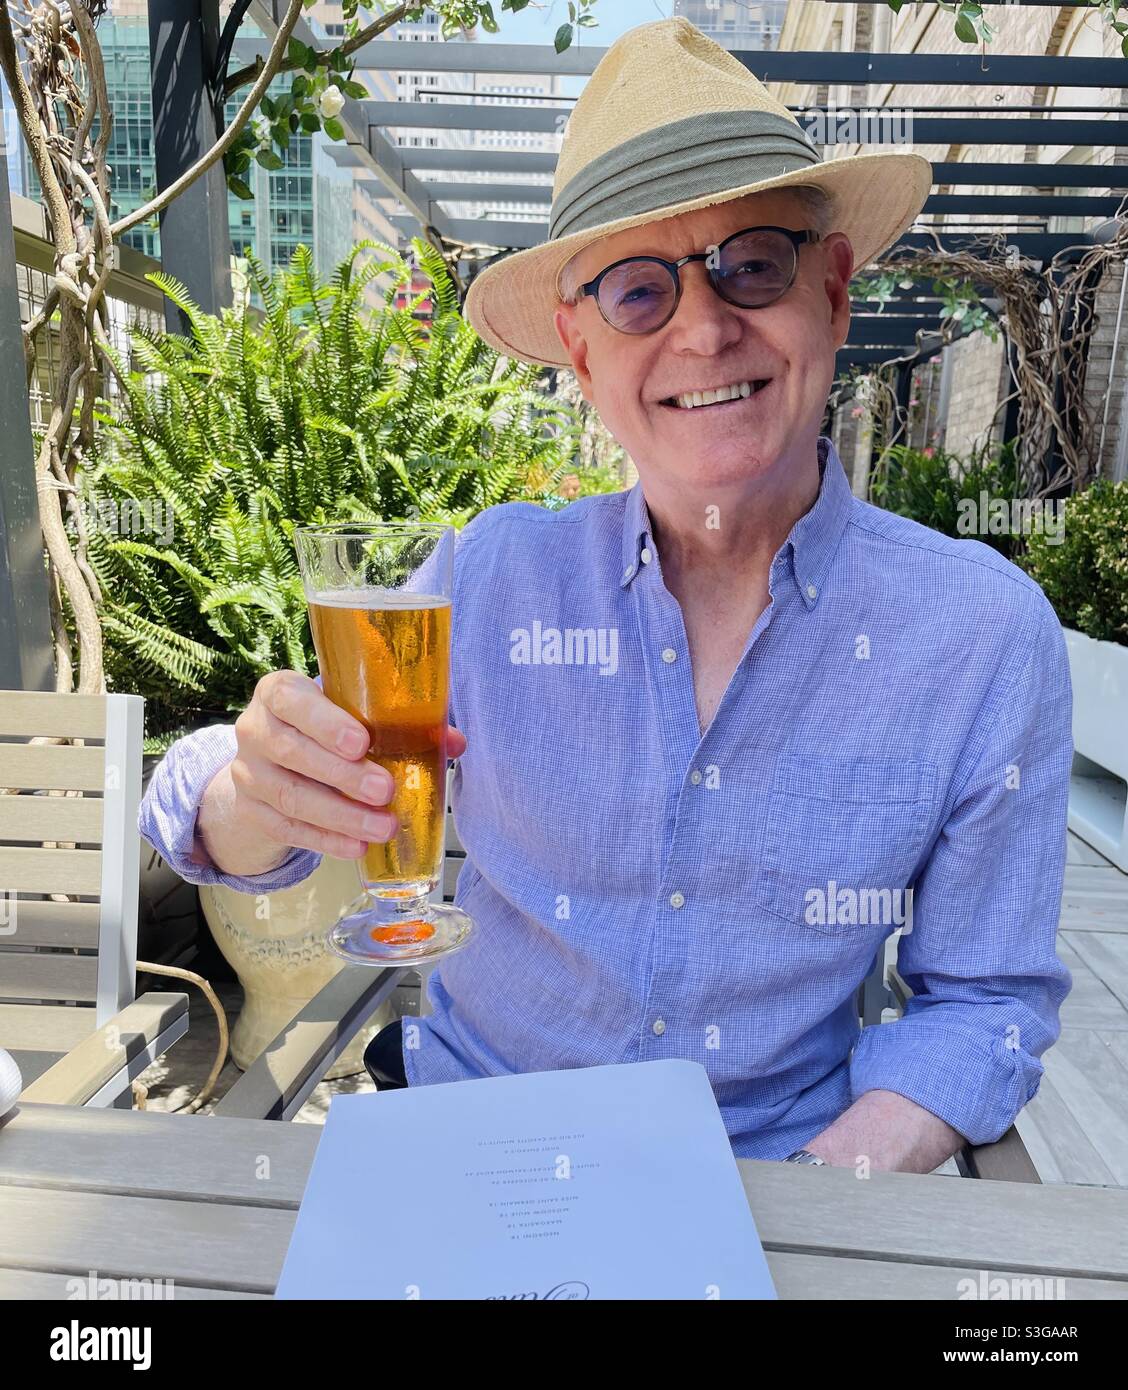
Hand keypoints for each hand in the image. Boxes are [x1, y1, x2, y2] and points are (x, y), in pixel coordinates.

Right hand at [196, 669, 466, 876]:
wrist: (269, 764)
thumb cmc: (323, 729)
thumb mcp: (349, 714)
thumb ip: (398, 722)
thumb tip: (454, 742)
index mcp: (280, 692)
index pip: (292, 700)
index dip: (325, 722)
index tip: (362, 743)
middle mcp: (255, 728)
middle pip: (291, 751)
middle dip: (342, 775)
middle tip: (386, 790)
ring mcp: (247, 772)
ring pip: (290, 796)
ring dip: (341, 816)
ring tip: (383, 827)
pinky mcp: (249, 810)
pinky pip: (287, 829)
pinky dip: (325, 840)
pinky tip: (356, 848)